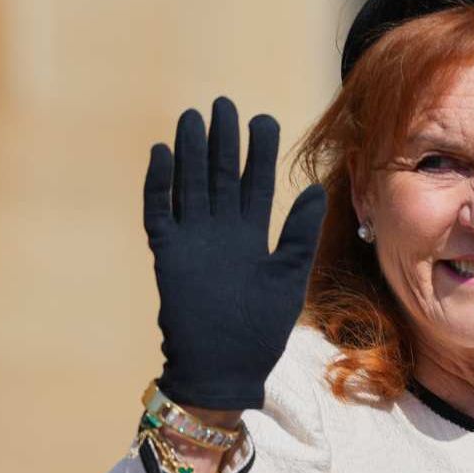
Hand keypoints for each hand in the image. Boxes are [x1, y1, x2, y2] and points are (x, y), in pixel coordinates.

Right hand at [143, 97, 325, 409]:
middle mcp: (221, 231)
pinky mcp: (167, 254)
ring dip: (190, 152)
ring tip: (192, 118)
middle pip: (220, 175)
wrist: (224, 368)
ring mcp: (192, 240)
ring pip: (190, 185)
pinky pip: (159, 212)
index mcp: (251, 235)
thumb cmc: (259, 329)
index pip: (254, 183)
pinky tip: (161, 154)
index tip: (263, 119)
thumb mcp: (289, 279)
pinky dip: (159, 185)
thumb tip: (314, 190)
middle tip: (224, 104)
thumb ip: (299, 235)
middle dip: (223, 141)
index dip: (257, 153)